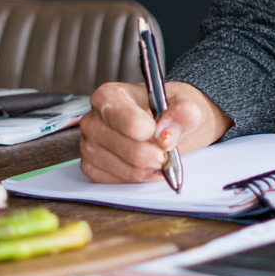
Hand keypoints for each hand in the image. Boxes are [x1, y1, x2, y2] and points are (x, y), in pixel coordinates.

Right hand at [80, 81, 231, 183]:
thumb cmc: (170, 109)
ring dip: (148, 168)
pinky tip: (148, 168)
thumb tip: (166, 135)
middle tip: (168, 151)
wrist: (168, 124)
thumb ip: (183, 113)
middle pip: (124, 146)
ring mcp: (89, 144)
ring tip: (160, 158)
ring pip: (122, 167)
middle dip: (152, 153)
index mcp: (110, 95)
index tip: (163, 136)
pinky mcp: (92, 167)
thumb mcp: (185, 102)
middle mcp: (94, 119)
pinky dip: (138, 178)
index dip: (147, 131)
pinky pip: (116, 180)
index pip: (123, 117)